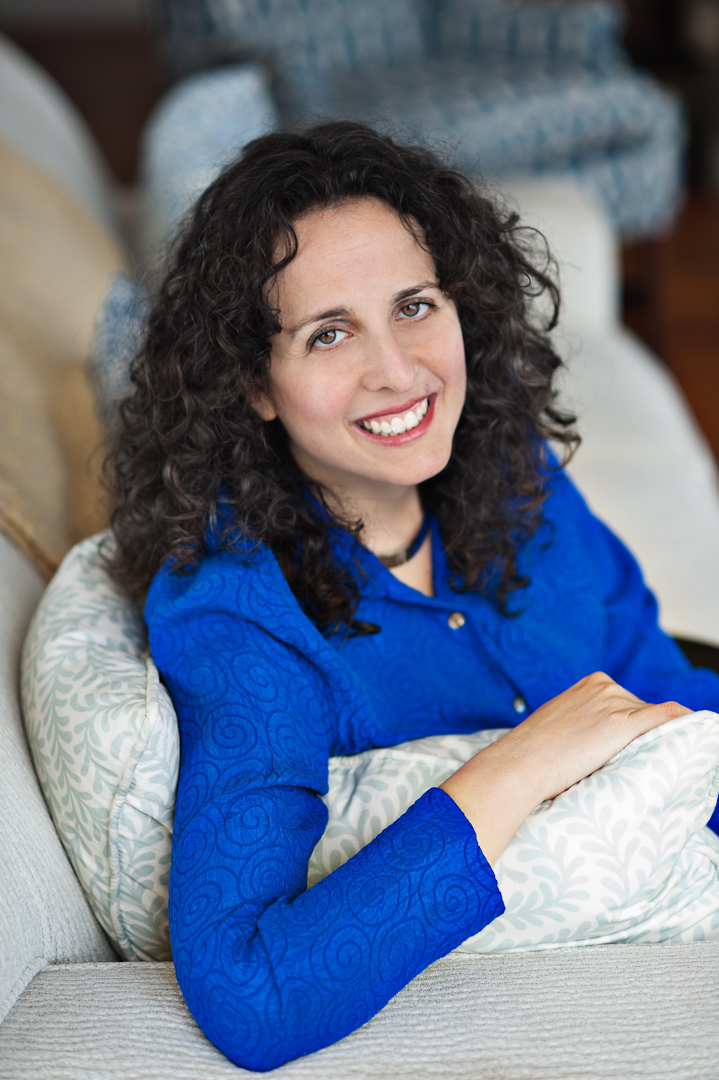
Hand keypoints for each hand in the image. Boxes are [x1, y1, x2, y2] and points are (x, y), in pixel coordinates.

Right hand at [440, 671, 689, 864]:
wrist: (522, 762)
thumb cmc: (535, 750)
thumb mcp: (562, 721)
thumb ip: (586, 718)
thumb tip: (601, 736)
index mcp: (591, 683)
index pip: (627, 703)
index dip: (627, 726)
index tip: (625, 746)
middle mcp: (605, 687)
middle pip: (640, 711)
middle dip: (637, 734)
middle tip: (621, 761)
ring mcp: (614, 703)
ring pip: (650, 721)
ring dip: (648, 740)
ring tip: (628, 763)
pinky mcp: (622, 724)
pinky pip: (665, 717)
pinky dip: (681, 721)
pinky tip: (694, 727)